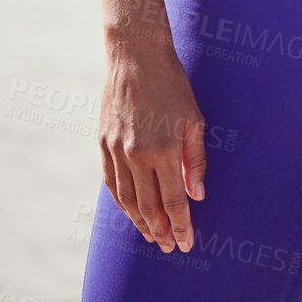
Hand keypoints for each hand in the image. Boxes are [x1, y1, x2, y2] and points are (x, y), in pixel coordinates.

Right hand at [98, 42, 206, 253]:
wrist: (136, 55)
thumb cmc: (172, 84)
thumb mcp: (194, 119)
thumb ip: (196, 160)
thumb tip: (198, 195)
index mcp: (164, 150)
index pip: (174, 201)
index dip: (181, 226)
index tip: (186, 244)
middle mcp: (137, 155)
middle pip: (148, 207)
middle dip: (160, 231)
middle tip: (168, 246)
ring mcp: (116, 151)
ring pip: (127, 199)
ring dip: (139, 222)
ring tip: (151, 235)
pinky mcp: (103, 144)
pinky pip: (111, 183)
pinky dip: (121, 202)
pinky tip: (130, 210)